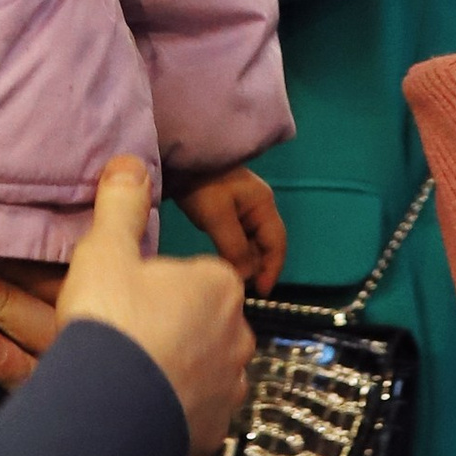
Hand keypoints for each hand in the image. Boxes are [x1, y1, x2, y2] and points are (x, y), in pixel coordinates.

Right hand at [0, 157, 250, 455]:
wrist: (108, 411)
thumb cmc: (111, 323)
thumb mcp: (105, 251)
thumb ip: (120, 206)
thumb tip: (130, 164)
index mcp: (218, 286)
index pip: (195, 275)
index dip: (157, 284)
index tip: (127, 296)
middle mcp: (236, 336)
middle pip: (200, 323)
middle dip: (168, 329)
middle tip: (122, 337)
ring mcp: (227, 388)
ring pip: (199, 371)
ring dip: (171, 372)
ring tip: (128, 377)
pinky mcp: (212, 433)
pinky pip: (192, 415)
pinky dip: (169, 413)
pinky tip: (138, 412)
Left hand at [167, 164, 286, 295]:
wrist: (178, 163)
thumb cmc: (200, 185)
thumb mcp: (217, 216)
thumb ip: (234, 246)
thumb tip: (246, 275)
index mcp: (263, 204)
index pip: (277, 243)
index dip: (272, 269)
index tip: (261, 292)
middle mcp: (259, 207)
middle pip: (266, 244)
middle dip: (258, 268)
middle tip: (244, 291)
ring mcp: (245, 209)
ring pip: (253, 243)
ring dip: (247, 262)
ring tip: (235, 282)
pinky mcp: (230, 212)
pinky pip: (240, 239)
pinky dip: (236, 254)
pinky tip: (227, 266)